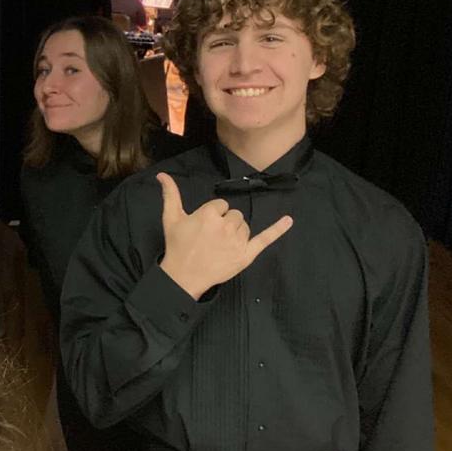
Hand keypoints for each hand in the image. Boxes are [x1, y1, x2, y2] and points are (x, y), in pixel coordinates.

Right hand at [155, 172, 292, 298]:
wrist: (183, 276)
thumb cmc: (177, 246)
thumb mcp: (171, 218)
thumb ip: (170, 194)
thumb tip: (162, 174)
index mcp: (209, 213)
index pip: (220, 205)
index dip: (212, 215)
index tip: (203, 227)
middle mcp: (225, 225)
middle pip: (234, 215)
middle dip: (225, 223)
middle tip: (211, 238)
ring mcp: (237, 241)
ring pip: (244, 227)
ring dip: (236, 233)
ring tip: (220, 246)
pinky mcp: (246, 254)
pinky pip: (265, 239)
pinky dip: (278, 229)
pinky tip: (289, 220)